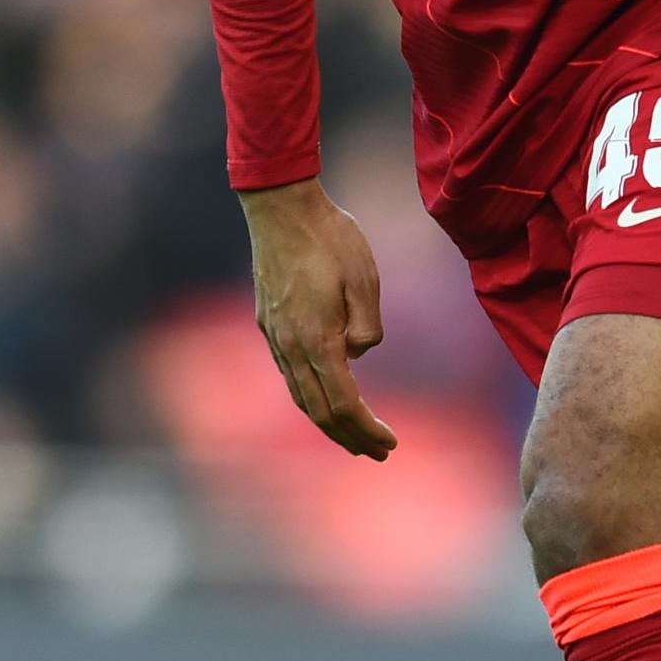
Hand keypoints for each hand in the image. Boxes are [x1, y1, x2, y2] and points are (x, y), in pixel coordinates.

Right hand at [239, 179, 397, 458]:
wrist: (280, 207)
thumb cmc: (330, 237)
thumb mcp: (365, 279)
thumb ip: (368, 327)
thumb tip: (359, 355)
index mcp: (318, 340)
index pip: (344, 404)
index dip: (367, 430)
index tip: (391, 443)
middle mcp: (291, 346)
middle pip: (319, 412)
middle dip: (349, 439)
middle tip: (379, 453)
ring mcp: (275, 336)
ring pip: (300, 396)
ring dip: (328, 423)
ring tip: (353, 437)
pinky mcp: (269, 323)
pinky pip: (290, 374)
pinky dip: (311, 397)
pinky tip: (326, 396)